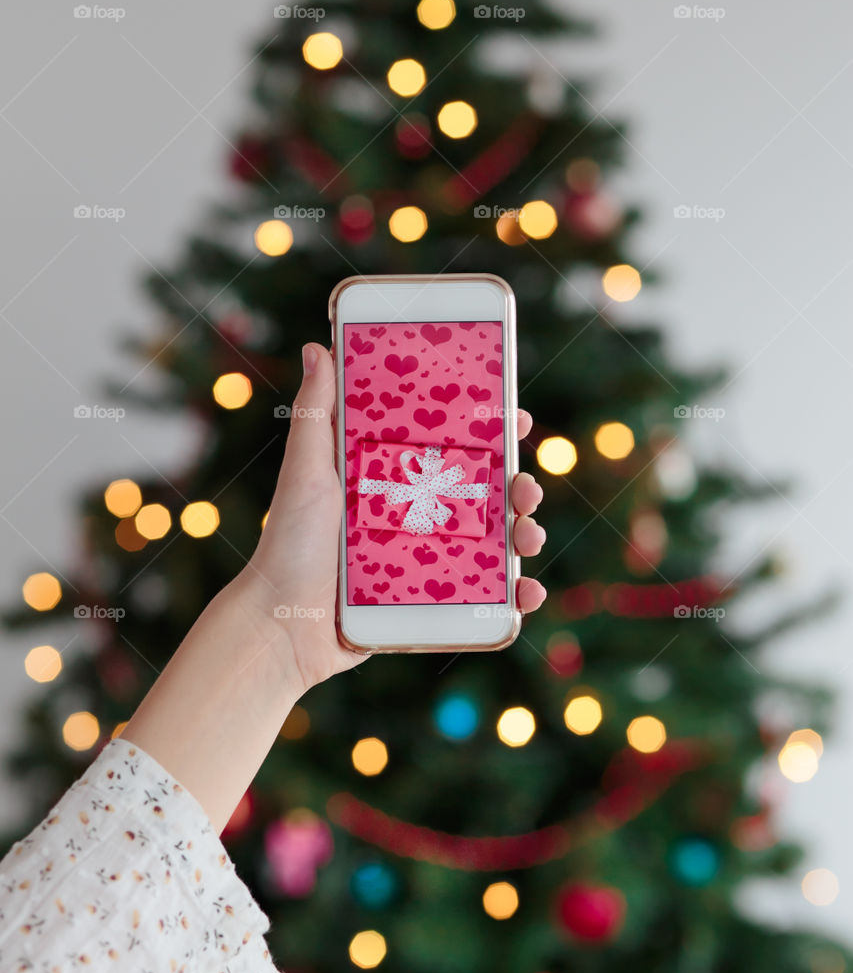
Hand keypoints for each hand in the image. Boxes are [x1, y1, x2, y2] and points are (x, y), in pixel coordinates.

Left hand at [241, 343, 546, 694]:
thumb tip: (318, 347)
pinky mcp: (432, 602)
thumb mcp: (306, 471)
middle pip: (485, 492)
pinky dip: (514, 597)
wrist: (281, 625)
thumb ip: (315, 413)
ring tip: (528, 536)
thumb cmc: (288, 543)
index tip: (515, 417)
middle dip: (519, 485)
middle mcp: (417, 514)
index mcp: (394, 478)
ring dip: (525, 535)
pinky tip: (526, 594)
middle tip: (526, 486)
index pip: (453, 446)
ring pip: (495, 541)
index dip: (490, 432)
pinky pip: (484, 599)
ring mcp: (428, 558)